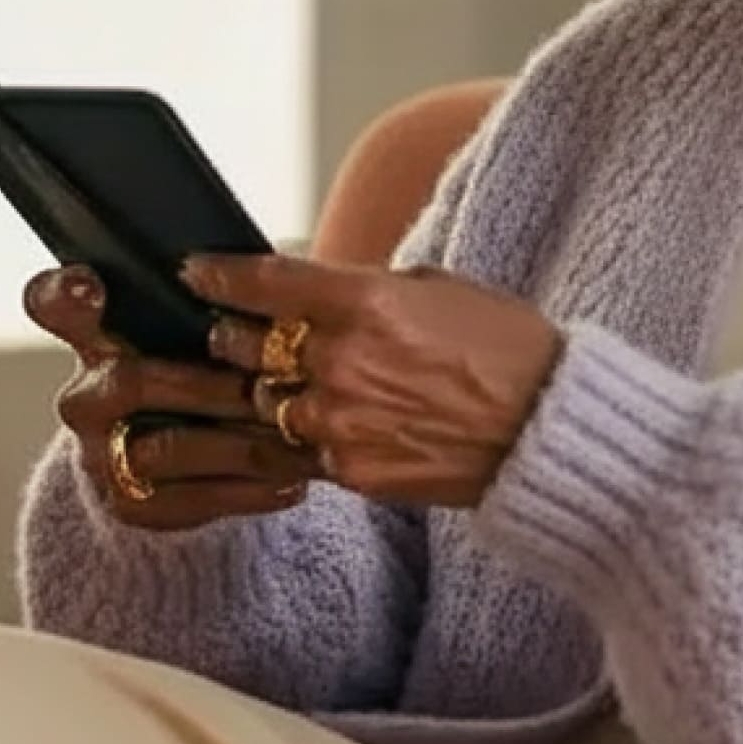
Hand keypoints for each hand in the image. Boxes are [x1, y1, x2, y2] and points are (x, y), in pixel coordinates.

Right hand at [23, 266, 319, 529]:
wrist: (185, 453)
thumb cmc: (204, 363)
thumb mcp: (201, 326)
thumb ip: (209, 303)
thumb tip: (260, 275)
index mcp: (97, 335)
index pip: (55, 304)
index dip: (65, 296)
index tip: (88, 286)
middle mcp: (86, 395)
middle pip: (130, 381)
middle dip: (204, 385)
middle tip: (261, 385)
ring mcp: (101, 454)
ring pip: (164, 449)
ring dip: (236, 444)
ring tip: (295, 437)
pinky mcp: (130, 505)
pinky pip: (190, 501)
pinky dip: (248, 490)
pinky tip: (293, 481)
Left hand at [182, 255, 564, 507]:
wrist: (546, 427)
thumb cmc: (504, 346)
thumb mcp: (437, 287)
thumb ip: (366, 288)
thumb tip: (317, 291)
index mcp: (367, 303)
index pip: (267, 283)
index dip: (220, 275)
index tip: (196, 271)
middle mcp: (342, 362)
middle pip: (245, 346)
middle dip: (228, 335)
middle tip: (223, 331)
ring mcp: (340, 423)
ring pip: (257, 404)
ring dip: (248, 392)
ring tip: (239, 386)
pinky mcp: (348, 472)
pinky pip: (292, 452)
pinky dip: (284, 437)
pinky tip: (286, 429)